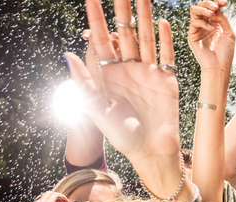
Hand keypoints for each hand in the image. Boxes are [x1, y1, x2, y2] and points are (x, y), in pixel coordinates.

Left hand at [66, 0, 180, 192]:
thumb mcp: (96, 110)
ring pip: (145, 39)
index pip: (100, 40)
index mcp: (109, 75)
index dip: (95, 18)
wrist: (152, 152)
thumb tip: (68, 54)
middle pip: (124, 33)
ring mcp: (149, 74)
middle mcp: (128, 70)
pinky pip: (167, 56)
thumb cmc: (122, 137)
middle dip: (121, 9)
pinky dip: (166, 40)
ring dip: (144, 18)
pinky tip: (164, 23)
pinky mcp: (167, 81)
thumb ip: (84, 83)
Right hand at [188, 0, 235, 71]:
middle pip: (201, 6)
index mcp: (214, 23)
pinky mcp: (192, 35)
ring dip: (203, 9)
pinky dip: (203, 23)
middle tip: (216, 6)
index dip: (217, 2)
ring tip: (211, 13)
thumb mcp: (229, 33)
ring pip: (194, 11)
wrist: (219, 66)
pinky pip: (194, 22)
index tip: (225, 2)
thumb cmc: (225, 52)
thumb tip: (216, 9)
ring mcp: (198, 29)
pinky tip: (211, 29)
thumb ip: (223, 19)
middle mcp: (205, 25)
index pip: (213, 8)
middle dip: (208, 3)